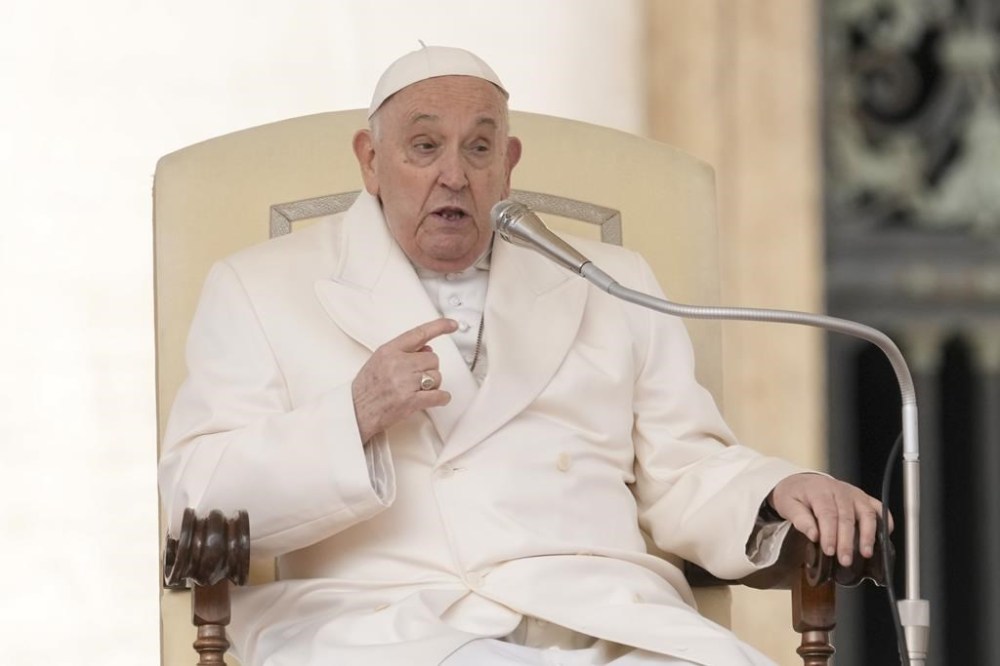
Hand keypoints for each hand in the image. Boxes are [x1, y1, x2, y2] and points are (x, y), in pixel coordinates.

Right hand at [352, 318, 457, 442]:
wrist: (355, 411)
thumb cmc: (366, 387)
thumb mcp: (379, 360)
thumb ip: (403, 352)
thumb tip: (427, 349)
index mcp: (389, 350)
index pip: (419, 333)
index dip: (439, 327)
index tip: (451, 324)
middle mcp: (397, 364)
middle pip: (433, 359)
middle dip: (429, 368)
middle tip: (417, 377)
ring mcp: (404, 383)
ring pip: (436, 376)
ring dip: (432, 384)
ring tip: (417, 390)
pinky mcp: (410, 401)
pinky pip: (438, 395)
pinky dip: (442, 398)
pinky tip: (438, 398)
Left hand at [768, 473, 888, 566]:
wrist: (801, 482)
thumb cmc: (795, 495)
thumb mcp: (788, 504)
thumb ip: (800, 519)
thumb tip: (813, 534)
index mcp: (819, 491)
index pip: (827, 514)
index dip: (830, 534)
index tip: (829, 551)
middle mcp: (839, 491)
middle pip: (847, 516)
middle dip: (847, 540)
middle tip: (845, 560)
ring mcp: (853, 494)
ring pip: (866, 512)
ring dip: (868, 534)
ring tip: (866, 553)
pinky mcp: (863, 498)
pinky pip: (878, 507)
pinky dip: (885, 521)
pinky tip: (884, 536)